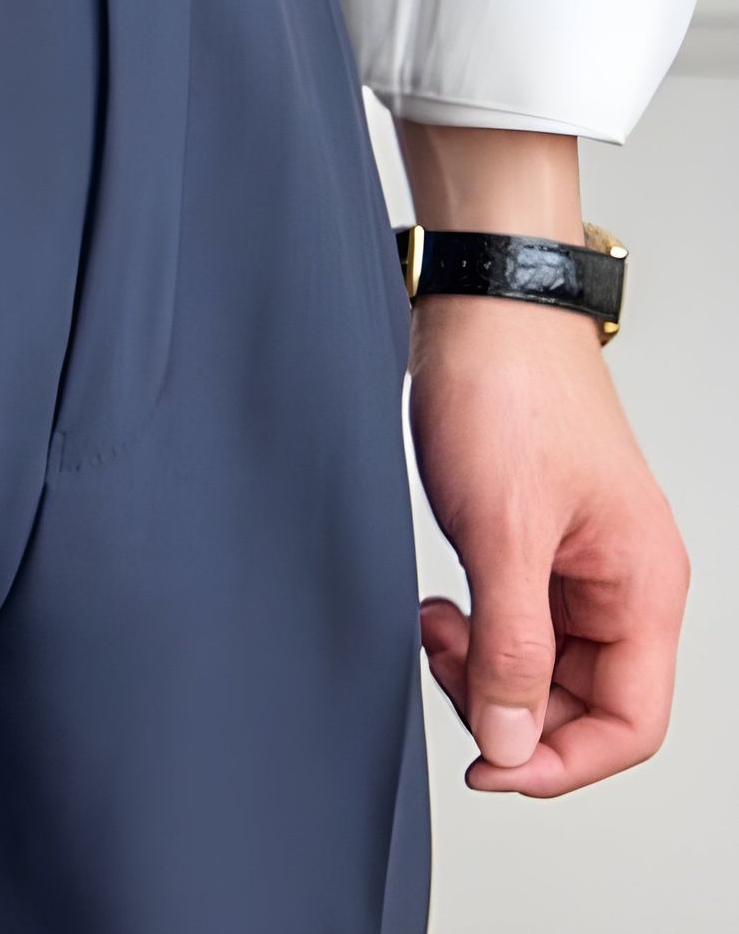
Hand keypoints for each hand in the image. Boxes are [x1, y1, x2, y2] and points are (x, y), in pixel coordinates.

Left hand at [397, 119, 688, 797]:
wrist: (482, 308)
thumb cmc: (507, 393)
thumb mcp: (501, 533)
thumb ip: (511, 646)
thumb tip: (513, 743)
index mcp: (641, 587)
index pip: (630, 723)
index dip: (559, 760)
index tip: (487, 766)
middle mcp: (621, 580)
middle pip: (581, 699)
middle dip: (507, 703)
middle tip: (440, 660)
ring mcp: (579, 558)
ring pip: (542, 659)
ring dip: (485, 663)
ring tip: (433, 623)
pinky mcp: (536, 534)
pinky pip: (518, 614)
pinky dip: (477, 624)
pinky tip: (440, 603)